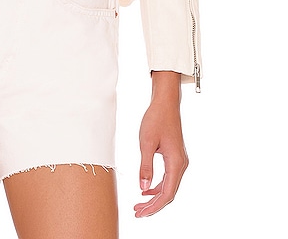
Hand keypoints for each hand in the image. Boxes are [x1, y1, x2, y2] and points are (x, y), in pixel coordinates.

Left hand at [134, 71, 187, 217]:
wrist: (165, 103)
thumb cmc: (156, 119)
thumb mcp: (146, 143)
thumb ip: (145, 166)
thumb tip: (143, 187)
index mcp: (176, 163)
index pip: (166, 193)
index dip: (153, 207)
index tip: (140, 213)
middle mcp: (181, 164)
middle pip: (168, 193)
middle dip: (153, 205)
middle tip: (137, 212)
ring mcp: (179, 161)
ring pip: (168, 186)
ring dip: (154, 197)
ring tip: (139, 203)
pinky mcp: (175, 157)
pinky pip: (168, 178)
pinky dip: (157, 186)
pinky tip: (146, 189)